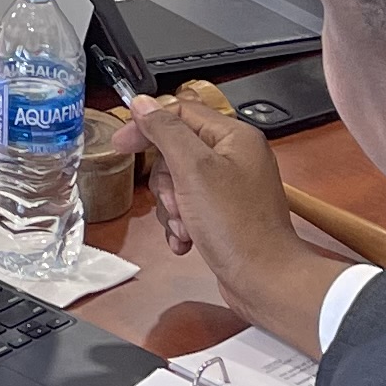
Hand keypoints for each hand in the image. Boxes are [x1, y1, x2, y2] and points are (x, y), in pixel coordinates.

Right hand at [128, 92, 343, 352]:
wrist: (265, 281)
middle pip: (176, 151)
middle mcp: (236, 157)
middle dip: (165, 182)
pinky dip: (182, 224)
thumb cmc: (234, 224)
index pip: (179, 112)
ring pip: (178, 182)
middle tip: (174, 202)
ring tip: (184, 227)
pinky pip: (189, 207)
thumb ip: (166, 131)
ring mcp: (231, 188)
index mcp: (234, 136)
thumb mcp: (193, 170)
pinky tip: (185, 242)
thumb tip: (142, 103)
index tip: (120, 146)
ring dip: (172, 208)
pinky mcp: (226, 215)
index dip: (147, 126)